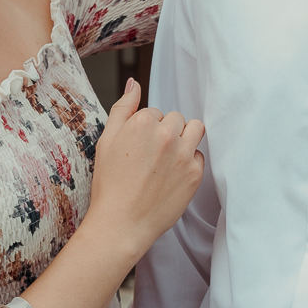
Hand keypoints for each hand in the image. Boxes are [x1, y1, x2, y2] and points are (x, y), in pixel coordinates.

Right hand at [87, 78, 205, 257]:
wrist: (120, 224)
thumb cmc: (110, 184)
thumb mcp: (107, 140)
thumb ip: (123, 108)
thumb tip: (134, 83)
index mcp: (144, 122)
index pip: (155, 112)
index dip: (145, 129)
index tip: (138, 148)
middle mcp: (166, 134)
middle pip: (176, 118)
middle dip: (166, 131)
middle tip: (151, 156)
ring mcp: (183, 154)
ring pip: (195, 129)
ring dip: (184, 138)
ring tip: (169, 157)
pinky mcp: (195, 174)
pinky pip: (200, 156)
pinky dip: (189, 162)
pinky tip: (172, 176)